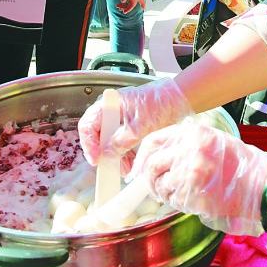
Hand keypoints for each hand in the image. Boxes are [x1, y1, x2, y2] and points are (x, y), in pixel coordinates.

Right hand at [78, 77, 192, 166]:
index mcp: (109, 104)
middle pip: (97, 134)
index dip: (89, 144)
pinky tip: (130, 162)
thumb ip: (120, 142)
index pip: (87, 125)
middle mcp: (111, 110)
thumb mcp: (139, 127)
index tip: (96, 160)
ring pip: (108, 140)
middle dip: (103, 153)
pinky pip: (120, 141)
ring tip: (124, 168)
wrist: (179, 99)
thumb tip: (107, 154)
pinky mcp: (129, 125)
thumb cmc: (160, 104)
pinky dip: (123, 152)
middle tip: (109, 167)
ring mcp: (119, 117)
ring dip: (114, 155)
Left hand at [132, 118, 266, 235]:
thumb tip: (158, 155)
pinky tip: (189, 199)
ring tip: (178, 193)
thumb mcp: (214, 140)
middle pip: (152, 166)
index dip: (142, 157)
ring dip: (163, 193)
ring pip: (160, 186)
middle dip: (149, 179)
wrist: (260, 186)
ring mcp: (188, 173)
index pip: (153, 141)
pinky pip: (172, 200)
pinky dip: (176, 202)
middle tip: (154, 186)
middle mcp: (188, 150)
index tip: (138, 168)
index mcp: (192, 134)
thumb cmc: (240, 165)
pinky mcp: (192, 194)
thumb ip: (186, 142)